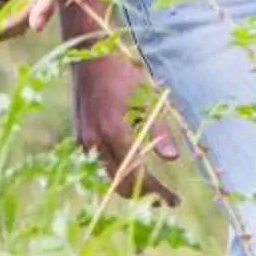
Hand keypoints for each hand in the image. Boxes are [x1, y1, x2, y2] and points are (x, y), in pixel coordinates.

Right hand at [69, 46, 180, 205]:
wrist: (87, 55)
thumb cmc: (121, 72)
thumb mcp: (146, 98)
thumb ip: (159, 131)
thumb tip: (173, 159)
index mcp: (114, 132)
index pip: (138, 175)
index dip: (157, 191)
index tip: (174, 200)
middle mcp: (95, 142)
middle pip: (120, 184)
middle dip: (143, 193)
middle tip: (165, 196)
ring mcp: (84, 141)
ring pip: (108, 176)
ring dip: (129, 184)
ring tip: (152, 185)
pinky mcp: (80, 137)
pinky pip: (99, 164)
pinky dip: (117, 171)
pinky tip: (132, 165)